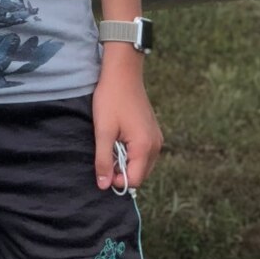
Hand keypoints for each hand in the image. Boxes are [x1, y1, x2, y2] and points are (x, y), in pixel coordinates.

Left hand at [92, 56, 161, 191]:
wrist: (123, 73)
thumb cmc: (111, 99)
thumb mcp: (103, 131)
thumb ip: (103, 160)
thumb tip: (104, 186)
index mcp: (144, 147)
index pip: (134, 180)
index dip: (117, 179)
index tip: (103, 166)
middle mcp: (156, 146)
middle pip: (140, 174)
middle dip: (122, 171)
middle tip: (106, 153)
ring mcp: (157, 138)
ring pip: (142, 164)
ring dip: (127, 161)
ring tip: (112, 143)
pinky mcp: (153, 132)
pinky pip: (144, 153)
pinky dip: (132, 152)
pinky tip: (120, 137)